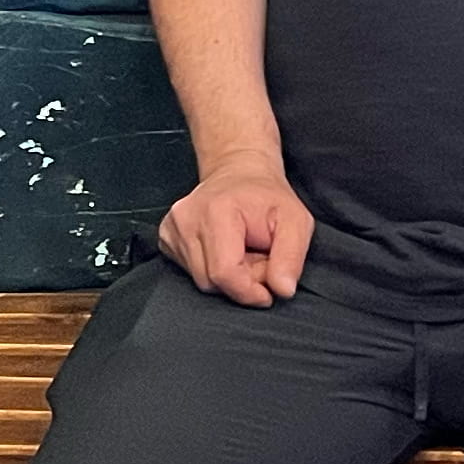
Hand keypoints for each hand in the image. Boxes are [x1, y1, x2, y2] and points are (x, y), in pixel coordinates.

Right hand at [157, 161, 313, 306]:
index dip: (249, 291)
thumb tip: (283, 290)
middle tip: (260, 259)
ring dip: (229, 277)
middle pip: (212, 281)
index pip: (225, 273)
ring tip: (244, 253)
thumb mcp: (296, 221)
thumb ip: (291, 257)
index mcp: (216, 210)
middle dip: (242, 281)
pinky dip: (213, 270)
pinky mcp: (167, 238)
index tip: (269, 291)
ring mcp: (171, 229)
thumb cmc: (268, 198)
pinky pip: (191, 273)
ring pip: (202, 281)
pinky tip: (225, 251)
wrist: (240, 172)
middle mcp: (185, 219)